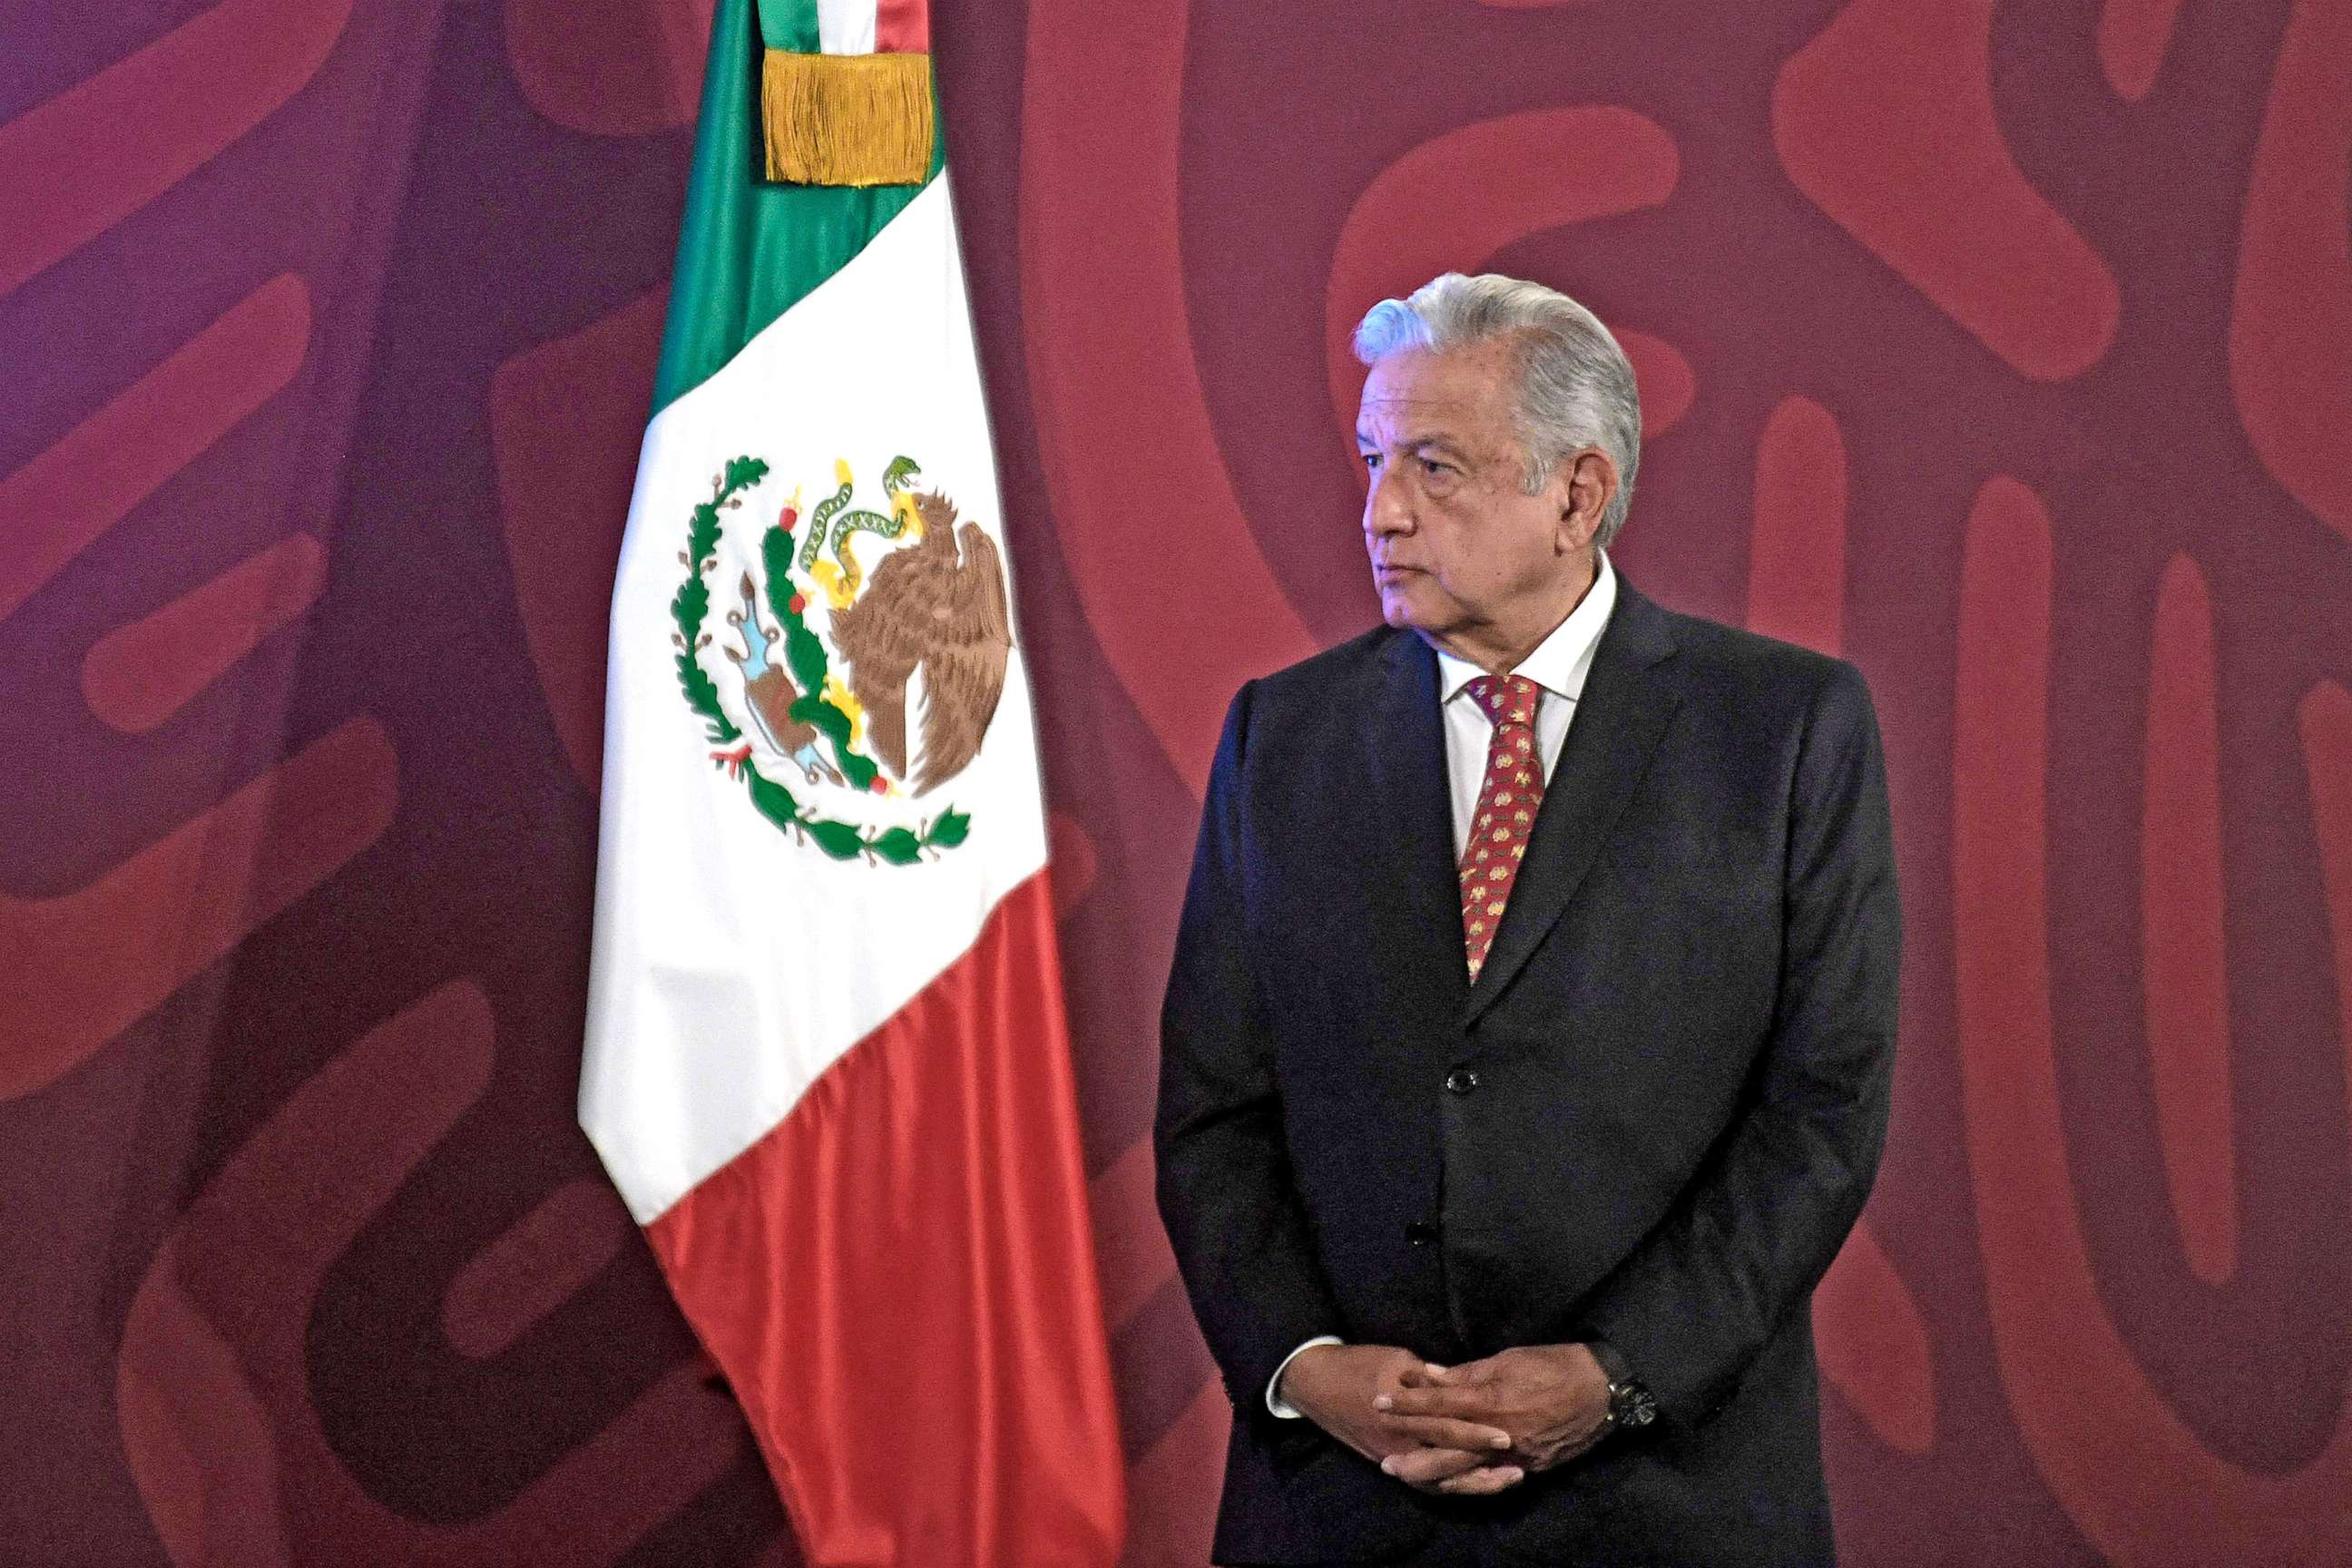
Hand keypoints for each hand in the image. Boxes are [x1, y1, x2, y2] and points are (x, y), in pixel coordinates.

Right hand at [1278, 1343, 1525, 1495]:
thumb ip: (1431, 1378)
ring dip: (1473, 1483)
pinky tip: (1478, 1482)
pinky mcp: (1390, 1463)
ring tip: (1507, 1480)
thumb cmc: (1359, 1364)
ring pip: (1439, 1482)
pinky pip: (1426, 1482)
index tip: (1506, 1434)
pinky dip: (1453, 1484)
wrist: (1316, 1382)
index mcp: (1401, 1414)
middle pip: (1446, 1464)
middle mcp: (1399, 1443)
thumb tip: (1464, 1385)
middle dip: (1483, 1467)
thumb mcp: (1397, 1360)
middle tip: (1518, 1466)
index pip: (1444, 1428)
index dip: (1475, 1433)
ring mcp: (1393, 1458)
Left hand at [1376, 1343, 1613, 1472]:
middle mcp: (1497, 1433)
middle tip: (1385, 1461)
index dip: (1407, 1404)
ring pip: (1465, 1472)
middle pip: (1445, 1449)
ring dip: (1434, 1475)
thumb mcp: (1506, 1360)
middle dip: (1413, 1454)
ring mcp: (1514, 1455)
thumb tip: (1429, 1375)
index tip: (1380, 1402)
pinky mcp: (1529, 1467)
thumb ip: (1465, 1373)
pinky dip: (1468, 1481)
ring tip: (1408, 1475)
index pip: (1438, 1405)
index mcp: (1490, 1400)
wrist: (1602, 1390)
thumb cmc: (1552, 1365)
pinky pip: (1491, 1478)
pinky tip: (1450, 1483)